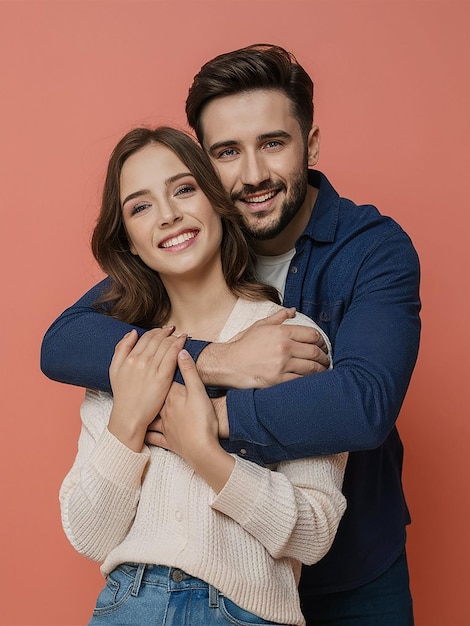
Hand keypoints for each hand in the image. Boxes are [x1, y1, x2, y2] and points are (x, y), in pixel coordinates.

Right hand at [108, 328, 186, 451]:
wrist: (129, 416)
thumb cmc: (123, 394)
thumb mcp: (114, 369)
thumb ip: (121, 349)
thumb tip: (132, 333)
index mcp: (129, 357)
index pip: (146, 337)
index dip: (156, 331)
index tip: (163, 330)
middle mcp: (140, 360)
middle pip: (157, 339)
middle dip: (166, 332)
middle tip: (173, 330)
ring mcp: (152, 369)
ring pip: (166, 345)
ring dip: (174, 337)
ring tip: (180, 335)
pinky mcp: (163, 378)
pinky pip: (172, 356)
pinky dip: (178, 346)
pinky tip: (183, 342)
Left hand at [145, 350, 233, 491]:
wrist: (201, 450)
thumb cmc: (202, 421)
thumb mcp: (199, 392)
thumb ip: (189, 371)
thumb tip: (180, 351)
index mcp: (170, 395)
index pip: (161, 375)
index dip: (160, 364)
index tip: (159, 355)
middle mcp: (163, 409)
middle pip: (154, 394)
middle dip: (151, 384)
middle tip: (149, 376)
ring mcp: (163, 425)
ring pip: (151, 414)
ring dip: (146, 408)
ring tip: (142, 401)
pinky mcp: (167, 440)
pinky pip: (153, 435)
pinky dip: (147, 432)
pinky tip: (142, 430)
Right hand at [198, 307, 329, 388]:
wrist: (227, 364)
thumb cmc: (242, 345)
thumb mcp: (259, 326)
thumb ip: (278, 318)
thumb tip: (293, 310)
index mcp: (281, 332)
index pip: (312, 335)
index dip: (321, 341)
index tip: (322, 346)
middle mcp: (283, 348)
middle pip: (315, 352)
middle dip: (323, 357)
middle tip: (325, 360)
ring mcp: (282, 365)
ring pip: (311, 368)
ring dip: (320, 370)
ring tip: (322, 370)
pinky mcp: (278, 381)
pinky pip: (301, 381)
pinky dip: (309, 381)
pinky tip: (311, 381)